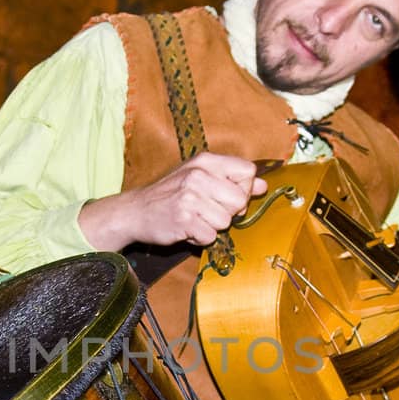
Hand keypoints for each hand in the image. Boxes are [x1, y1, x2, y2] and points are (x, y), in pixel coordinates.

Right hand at [78, 152, 266, 250]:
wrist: (136, 210)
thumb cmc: (170, 194)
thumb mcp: (200, 177)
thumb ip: (231, 180)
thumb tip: (262, 185)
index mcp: (206, 161)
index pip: (248, 172)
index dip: (243, 188)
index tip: (226, 195)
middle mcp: (198, 175)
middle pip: (240, 200)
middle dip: (228, 211)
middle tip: (207, 210)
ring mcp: (190, 197)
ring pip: (226, 221)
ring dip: (212, 226)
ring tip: (194, 219)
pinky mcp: (183, 219)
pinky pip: (210, 237)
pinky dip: (199, 238)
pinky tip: (186, 229)